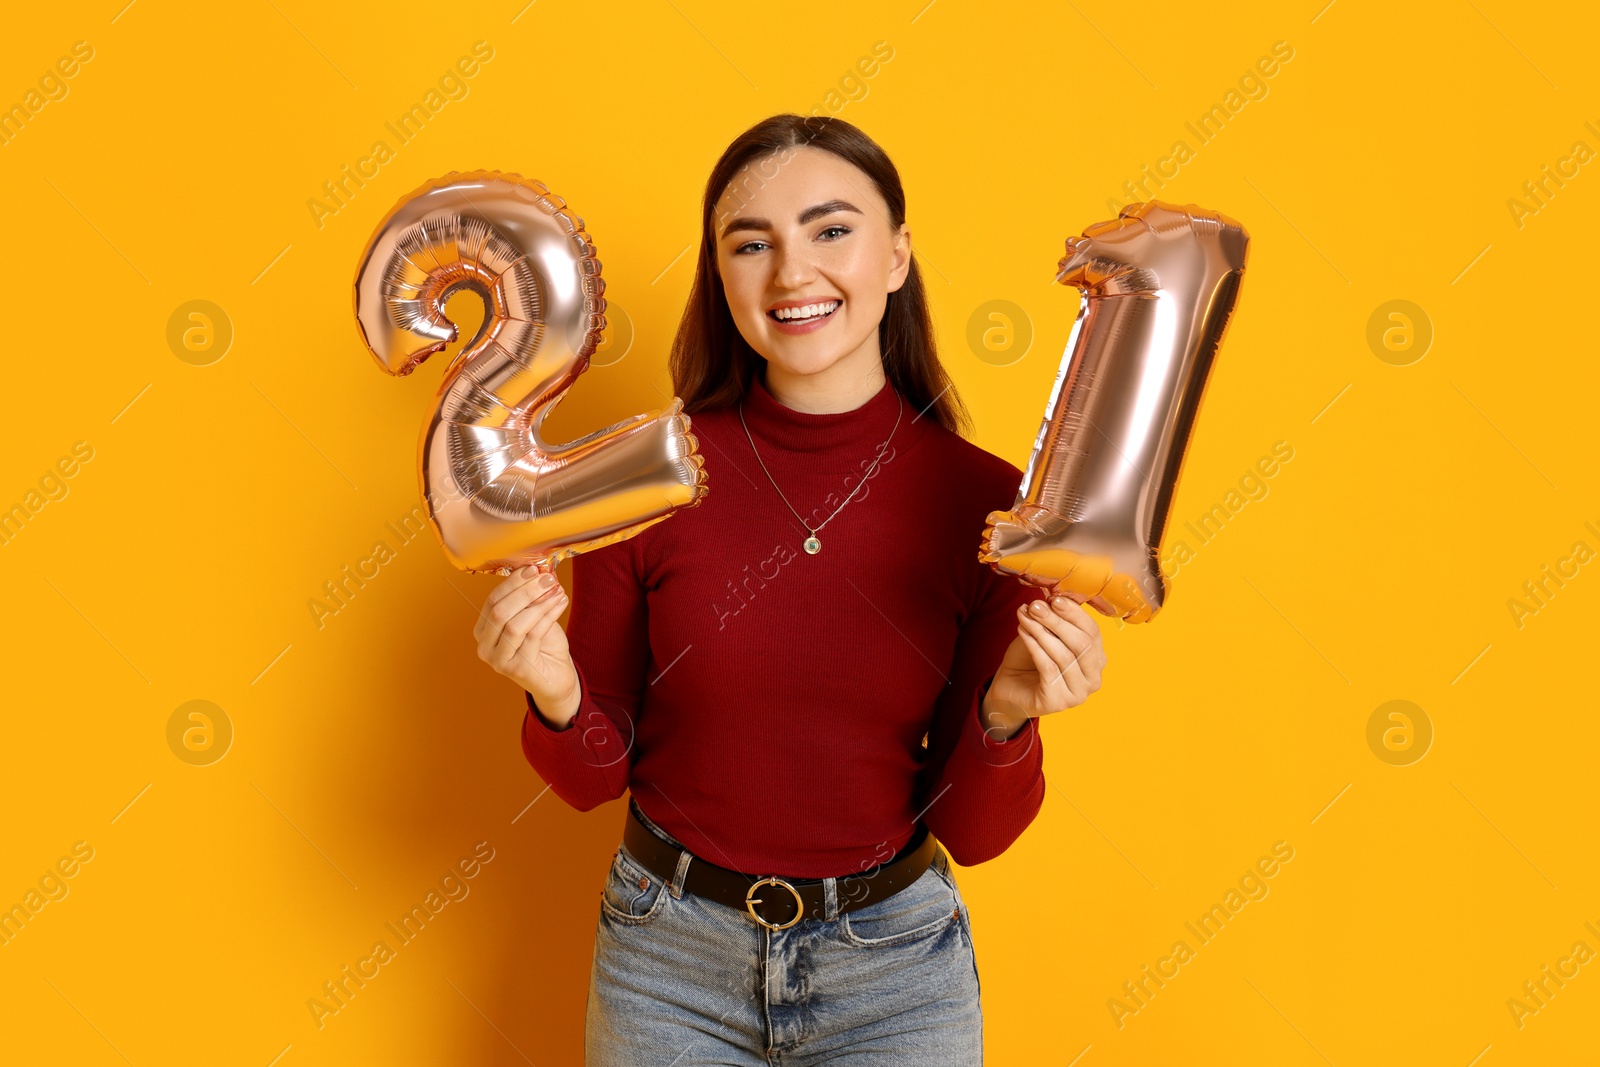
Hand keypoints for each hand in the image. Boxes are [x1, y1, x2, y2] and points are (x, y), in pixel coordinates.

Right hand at [474, 564, 579, 727]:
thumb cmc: (542, 647)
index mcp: (483, 631)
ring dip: (538, 603)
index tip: (533, 569)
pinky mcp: (518, 670)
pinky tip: (560, 602)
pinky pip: (534, 635)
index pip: (492, 600)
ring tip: (556, 590)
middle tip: (547, 578)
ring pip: (515, 624)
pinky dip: (549, 614)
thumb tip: (538, 570)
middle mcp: (485, 647)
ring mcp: (499, 661)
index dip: (512, 583)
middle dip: (525, 591)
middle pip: (500, 611)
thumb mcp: (534, 617)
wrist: (555, 678)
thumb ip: (530, 599)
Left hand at [983, 593, 1106, 737]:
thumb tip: (1054, 598)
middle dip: (1057, 622)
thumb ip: (1054, 620)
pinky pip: (1048, 668)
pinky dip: (1034, 646)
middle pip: (1081, 644)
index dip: (1075, 614)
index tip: (1055, 599)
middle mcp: (1093, 680)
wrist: (1009, 687)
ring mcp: (1078, 694)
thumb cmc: (1030, 660)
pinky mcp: (1058, 702)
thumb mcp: (1045, 634)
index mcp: (1097, 660)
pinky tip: (1023, 632)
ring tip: (1025, 616)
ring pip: (1064, 655)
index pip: (1093, 632)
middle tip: (1036, 606)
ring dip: (1041, 631)